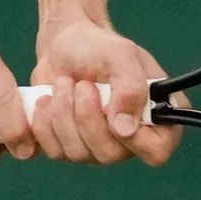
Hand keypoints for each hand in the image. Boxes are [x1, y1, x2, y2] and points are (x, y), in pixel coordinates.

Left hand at [29, 19, 180, 166]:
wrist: (63, 45)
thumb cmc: (97, 47)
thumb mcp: (120, 55)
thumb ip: (130, 88)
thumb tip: (125, 129)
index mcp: (155, 117)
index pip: (157, 151)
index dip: (135, 140)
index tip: (111, 109)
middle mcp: (129, 139)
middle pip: (109, 154)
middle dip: (87, 116)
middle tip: (82, 85)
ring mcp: (97, 147)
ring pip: (78, 154)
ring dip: (63, 113)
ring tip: (64, 83)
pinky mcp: (67, 147)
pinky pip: (54, 151)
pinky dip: (44, 122)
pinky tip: (46, 99)